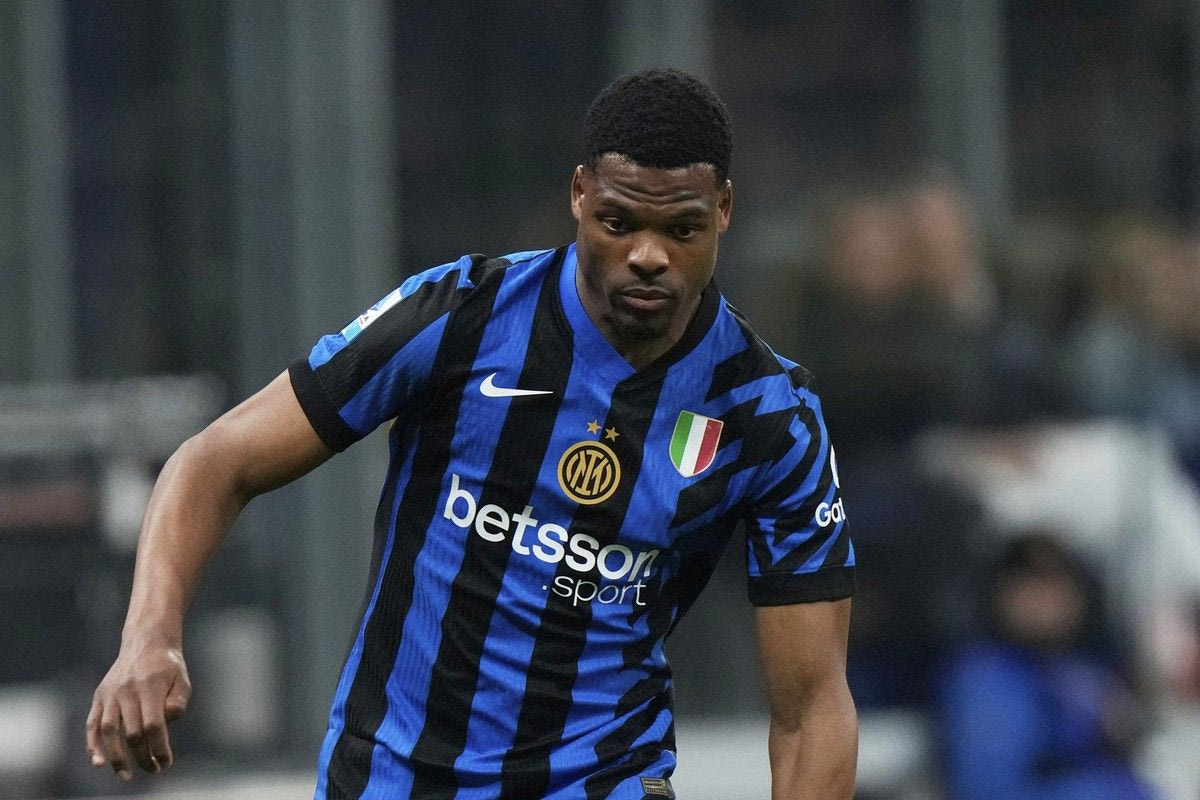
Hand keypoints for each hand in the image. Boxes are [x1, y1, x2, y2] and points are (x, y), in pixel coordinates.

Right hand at [86, 636, 191, 779]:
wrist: (146, 641)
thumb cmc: (168, 666)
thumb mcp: (182, 680)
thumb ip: (178, 702)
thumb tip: (167, 722)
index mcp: (151, 687)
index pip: (154, 725)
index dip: (159, 747)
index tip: (166, 762)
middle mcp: (128, 691)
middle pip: (132, 732)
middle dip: (143, 756)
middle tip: (153, 770)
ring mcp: (111, 694)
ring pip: (109, 731)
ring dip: (116, 757)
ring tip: (125, 774)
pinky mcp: (100, 696)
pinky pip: (92, 724)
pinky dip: (92, 744)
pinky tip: (98, 762)